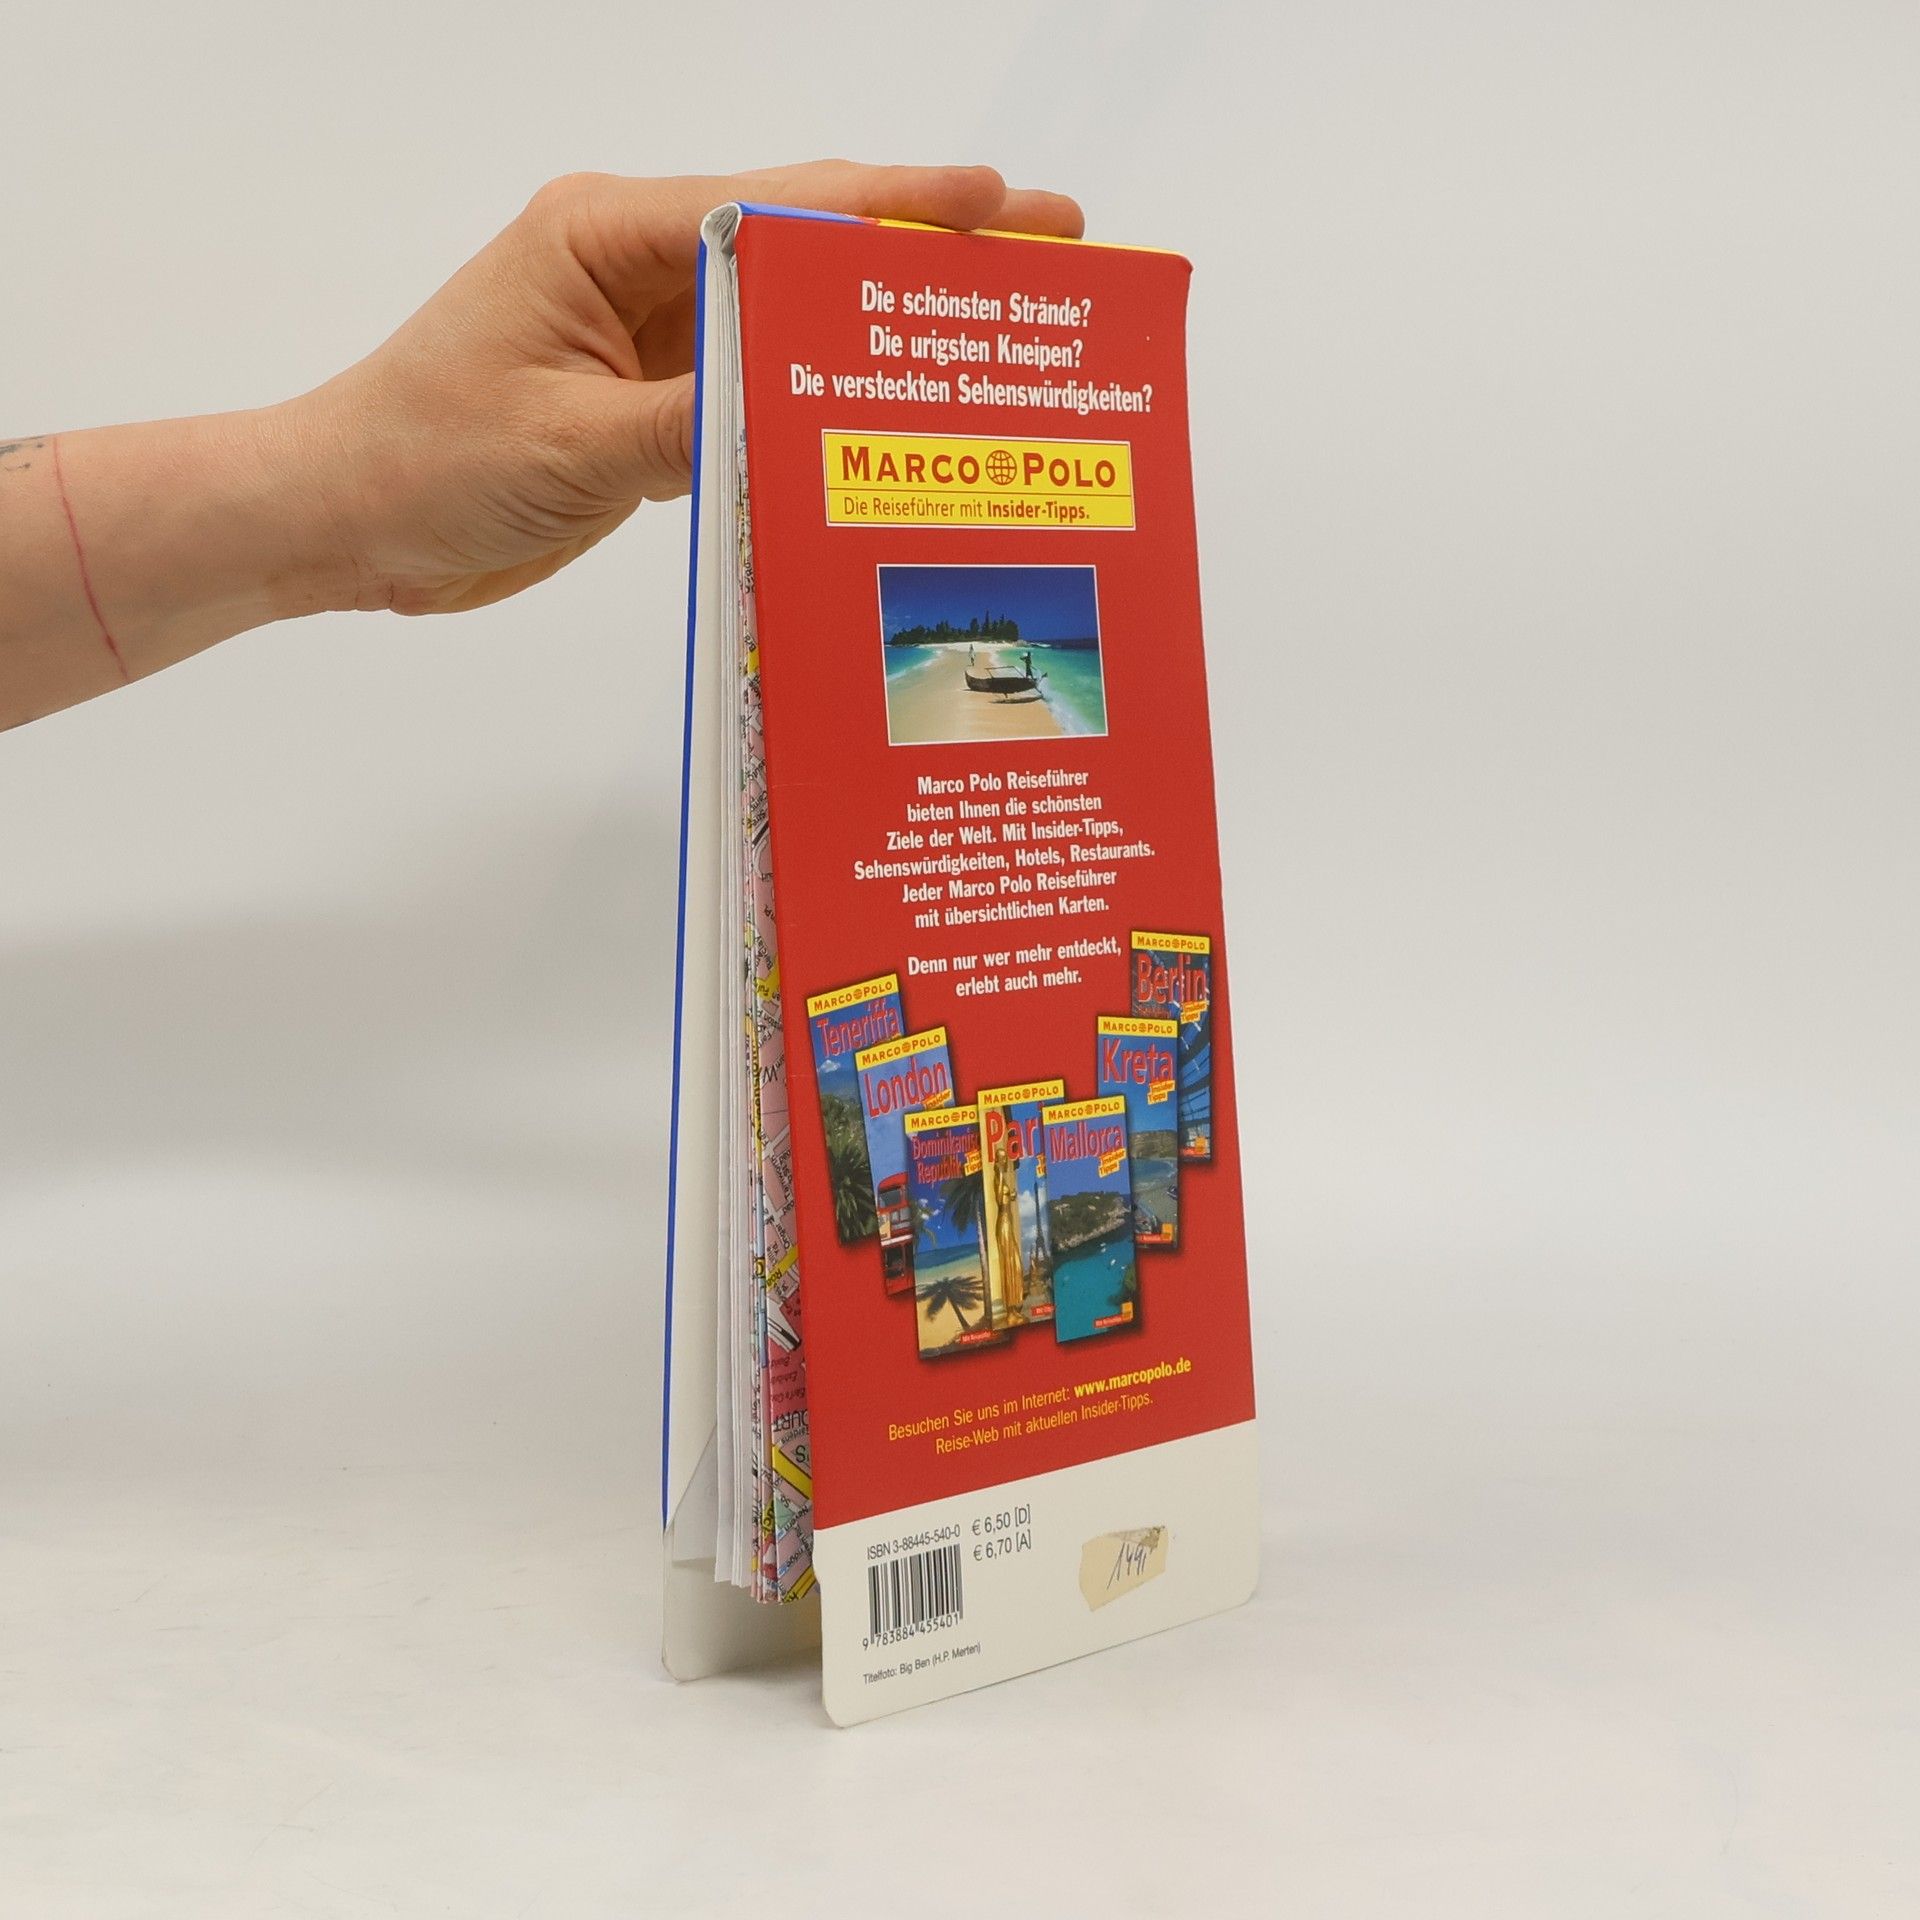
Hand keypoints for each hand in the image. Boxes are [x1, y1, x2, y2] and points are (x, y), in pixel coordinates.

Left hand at [289, 162, 1084, 615]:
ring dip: (877, 328)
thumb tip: (810, 405)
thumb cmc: (424, 460)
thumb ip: (695, 417)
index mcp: (606, 234)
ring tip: (987, 335)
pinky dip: (816, 401)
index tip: (1000, 206)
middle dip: (921, 248)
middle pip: (801, 242)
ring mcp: (643, 332)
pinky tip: (884, 418)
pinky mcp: (645, 400)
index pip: (778, 206)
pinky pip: (752, 387)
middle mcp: (633, 264)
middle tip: (1042, 251)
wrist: (347, 519)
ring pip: (787, 316)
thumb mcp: (569, 445)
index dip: (899, 207)